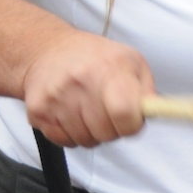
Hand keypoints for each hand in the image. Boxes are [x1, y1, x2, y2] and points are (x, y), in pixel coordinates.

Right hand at [18, 29, 155, 146]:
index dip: (132, 124)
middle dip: (114, 129)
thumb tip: (154, 113)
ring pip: (86, 140)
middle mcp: (79, 82)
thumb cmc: (94, 58)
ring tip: (90, 110)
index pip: (124, 112)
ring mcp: (55, 99)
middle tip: (110, 113)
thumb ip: (147, 89)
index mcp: (108, 68)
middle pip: (106, 132)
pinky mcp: (37, 112)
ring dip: (93, 133)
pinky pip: (65, 142)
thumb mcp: (131, 61)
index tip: (132, 120)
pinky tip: (73, 115)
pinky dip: (73, 135)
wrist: (46, 50)